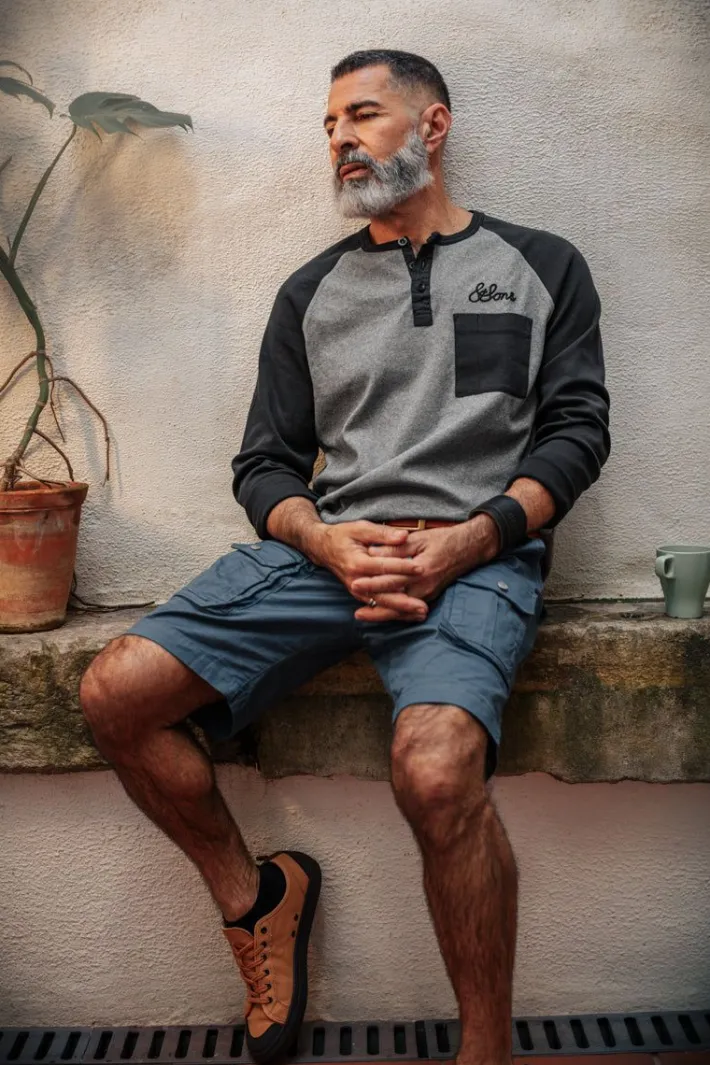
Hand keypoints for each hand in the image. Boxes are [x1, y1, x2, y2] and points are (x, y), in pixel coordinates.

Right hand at [304, 520, 428, 621]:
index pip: (383, 567)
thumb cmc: (344, 535)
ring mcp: (357, 591)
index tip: (421, 569)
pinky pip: (377, 607)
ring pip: (380, 604)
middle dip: (404, 602)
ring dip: (401, 612)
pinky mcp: (359, 595)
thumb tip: (404, 536)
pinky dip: (393, 612)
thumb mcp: (361, 528)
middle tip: (423, 606)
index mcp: (357, 562)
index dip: (403, 568)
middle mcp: (356, 580)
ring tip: (420, 614)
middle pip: (383, 594)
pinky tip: (409, 616)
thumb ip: (383, 533)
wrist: (323, 548)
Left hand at [351, 516, 499, 621]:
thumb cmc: (443, 540)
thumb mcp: (418, 538)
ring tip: (364, 617)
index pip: (392, 579)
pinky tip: (383, 614)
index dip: (372, 583)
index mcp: (421, 569)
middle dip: (375, 610)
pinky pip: (410, 609)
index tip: (355, 584)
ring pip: (403, 610)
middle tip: (356, 614)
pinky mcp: (430, 595)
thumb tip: (371, 552)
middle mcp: (425, 586)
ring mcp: (429, 593)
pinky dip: (396, 614)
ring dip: (384, 615)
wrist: (469, 548)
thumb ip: (395, 547)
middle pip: (396, 603)